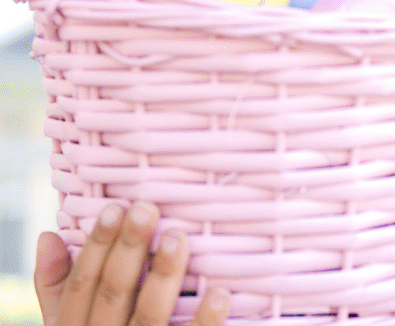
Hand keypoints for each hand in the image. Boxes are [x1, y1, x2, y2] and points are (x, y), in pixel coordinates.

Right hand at [34, 201, 229, 325]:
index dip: (97, 245)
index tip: (115, 207)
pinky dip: (205, 319)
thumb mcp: (68, 325)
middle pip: (114, 294)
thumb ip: (57, 288)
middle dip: (129, 250)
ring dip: (163, 277)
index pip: (81, 285)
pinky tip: (220, 293)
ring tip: (178, 239)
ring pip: (148, 316)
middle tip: (146, 209)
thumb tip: (48, 236)